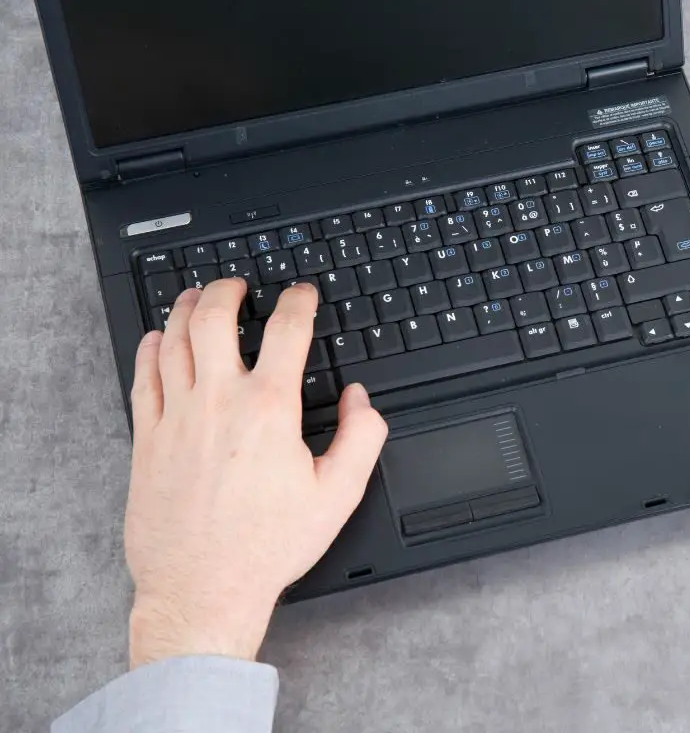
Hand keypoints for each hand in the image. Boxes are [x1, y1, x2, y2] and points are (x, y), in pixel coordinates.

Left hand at [125, 279, 387, 667]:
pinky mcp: (146, 440)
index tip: (301, 293)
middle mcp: (218, 403)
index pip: (286, 331)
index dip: (298, 301)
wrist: (203, 588)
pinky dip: (151, 348)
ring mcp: (176, 419)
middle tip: (237, 284)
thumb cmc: (267, 547)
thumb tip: (362, 399)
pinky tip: (158, 339)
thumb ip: (362, 438)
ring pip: (173, 340)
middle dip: (227, 290)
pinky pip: (143, 377)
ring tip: (195, 296)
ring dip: (185, 309)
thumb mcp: (338, 497)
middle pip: (214, 319)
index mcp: (269, 410)